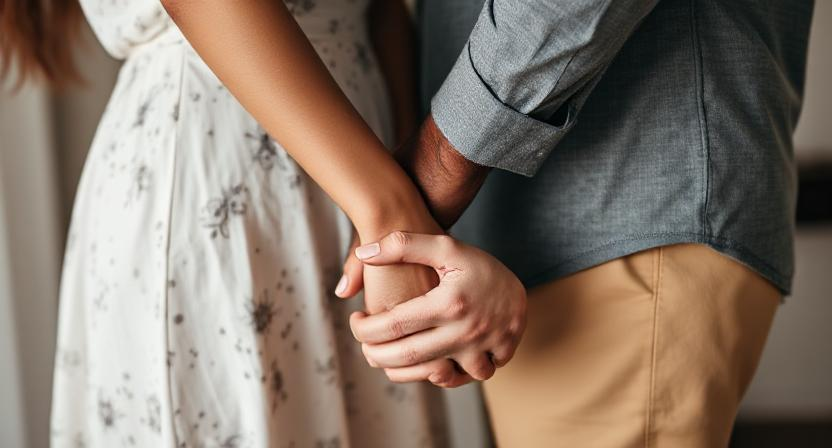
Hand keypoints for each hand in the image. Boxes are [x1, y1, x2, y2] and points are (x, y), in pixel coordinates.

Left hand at [349, 231, 526, 385]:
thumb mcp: (444, 246)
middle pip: (406, 355)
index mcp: (448, 302)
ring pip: (431, 375)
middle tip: (364, 345)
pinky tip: (421, 364)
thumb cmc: (475, 262)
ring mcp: (482, 348)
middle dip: (375, 354)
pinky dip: (438, 377)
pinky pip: (461, 378)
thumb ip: (402, 245)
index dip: (365, 328)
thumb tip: (363, 252)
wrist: (519, 281)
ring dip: (401, 372)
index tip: (356, 321)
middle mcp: (465, 330)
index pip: (393, 325)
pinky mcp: (493, 358)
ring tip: (386, 357)